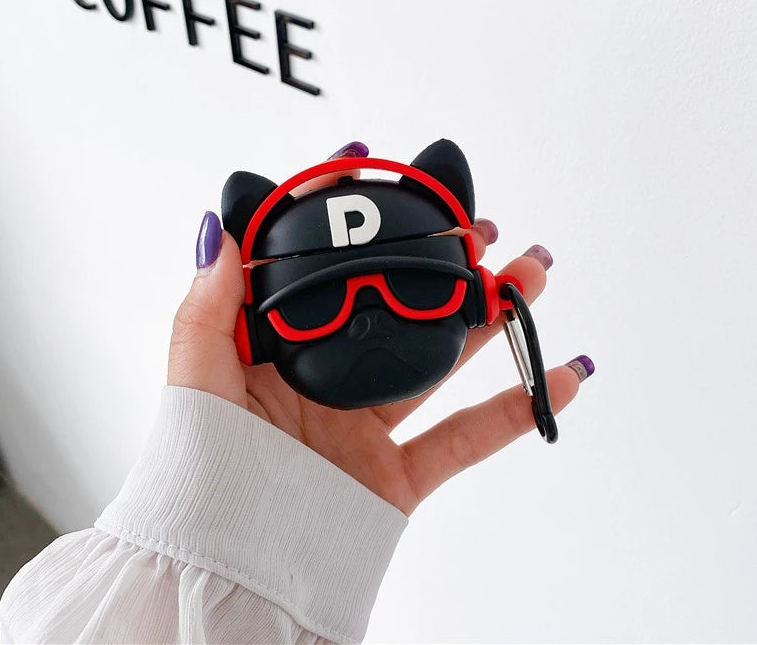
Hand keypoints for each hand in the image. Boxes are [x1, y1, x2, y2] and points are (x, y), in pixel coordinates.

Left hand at [168, 143, 592, 515]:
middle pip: (400, 310)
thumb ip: (208, 306)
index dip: (360, 226)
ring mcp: (366, 429)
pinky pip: (467, 440)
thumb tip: (222, 230)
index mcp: (281, 351)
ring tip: (530, 277)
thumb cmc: (200, 477)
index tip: (394, 181)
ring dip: (492, 320)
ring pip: (442, 362)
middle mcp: (328, 381)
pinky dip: (517, 410)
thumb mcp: (195, 379)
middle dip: (444, 267)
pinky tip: (561, 376)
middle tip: (482, 231)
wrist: (228, 574)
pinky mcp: (397, 478)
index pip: (329, 273)